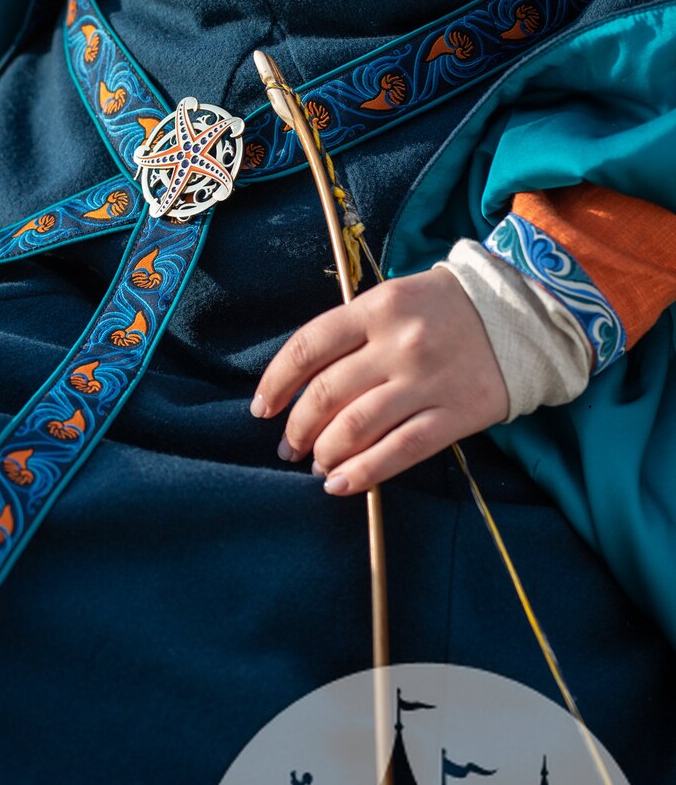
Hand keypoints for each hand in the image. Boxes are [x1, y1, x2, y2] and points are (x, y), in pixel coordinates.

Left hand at [250, 267, 509, 493]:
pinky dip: (364, 473)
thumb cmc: (441, 308)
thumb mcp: (392, 299)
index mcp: (377, 307)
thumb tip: (300, 386)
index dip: (277, 382)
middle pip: (328, 393)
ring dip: (325, 453)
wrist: (521, 316)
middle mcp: (399, 344)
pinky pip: (401, 450)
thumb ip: (350, 333)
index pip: (308, 347)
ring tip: (316, 465)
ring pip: (358, 426)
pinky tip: (341, 484)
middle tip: (288, 447)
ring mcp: (428, 381)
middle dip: (298, 427)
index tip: (263, 408)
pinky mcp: (456, 414)